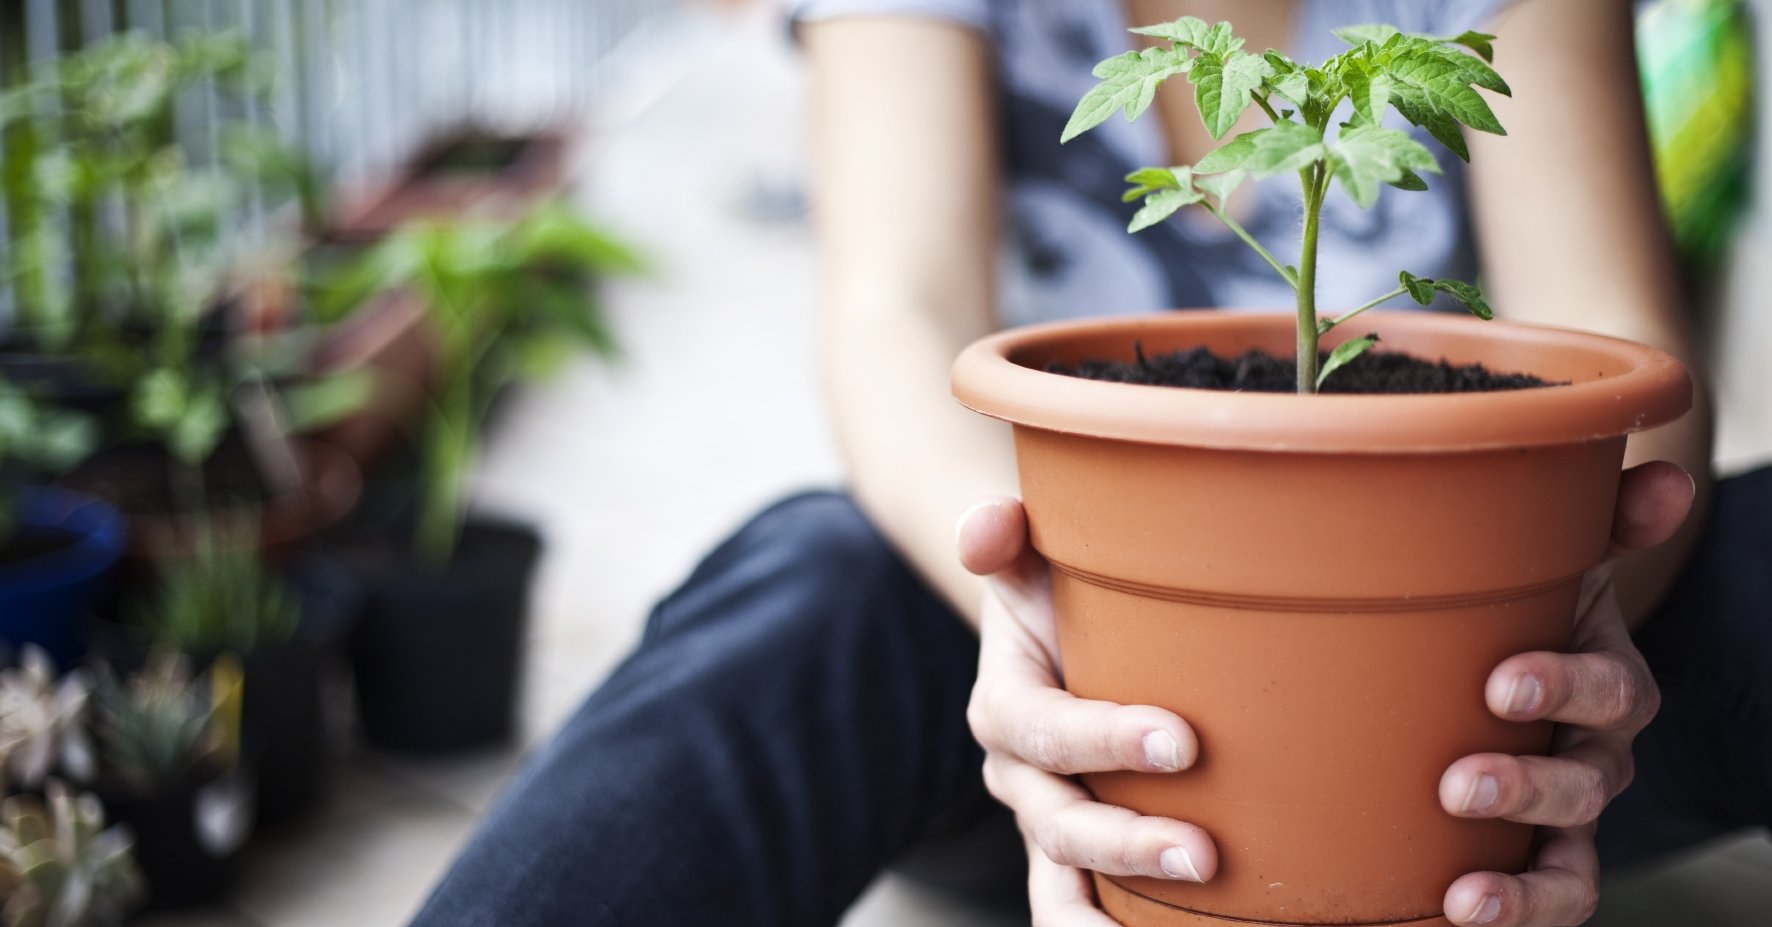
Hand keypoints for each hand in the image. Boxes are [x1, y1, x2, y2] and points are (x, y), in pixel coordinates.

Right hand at [957, 498, 1217, 925]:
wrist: (1060, 638)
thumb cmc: (1060, 592)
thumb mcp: (1033, 555)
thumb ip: (1005, 533)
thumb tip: (989, 528)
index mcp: (1004, 703)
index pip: (1043, 730)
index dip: (1101, 740)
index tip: (1182, 742)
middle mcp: (1018, 775)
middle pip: (1057, 822)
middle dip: (1125, 841)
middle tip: (1203, 852)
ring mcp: (1048, 823)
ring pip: (1063, 880)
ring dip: (1114, 905)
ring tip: (1186, 905)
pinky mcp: (1082, 857)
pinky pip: (1082, 905)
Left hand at [1438, 461, 1693, 925]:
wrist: (1491, 678)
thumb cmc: (1521, 613)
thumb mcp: (1554, 563)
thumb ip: (1606, 521)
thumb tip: (1669, 475)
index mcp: (1601, 677)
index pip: (1606, 688)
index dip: (1566, 686)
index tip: (1502, 683)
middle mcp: (1595, 752)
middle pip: (1585, 780)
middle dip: (1530, 784)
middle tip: (1460, 783)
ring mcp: (1567, 814)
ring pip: (1570, 856)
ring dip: (1524, 879)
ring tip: (1470, 893)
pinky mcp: (1534, 859)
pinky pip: (1548, 896)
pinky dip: (1516, 910)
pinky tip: (1459, 913)